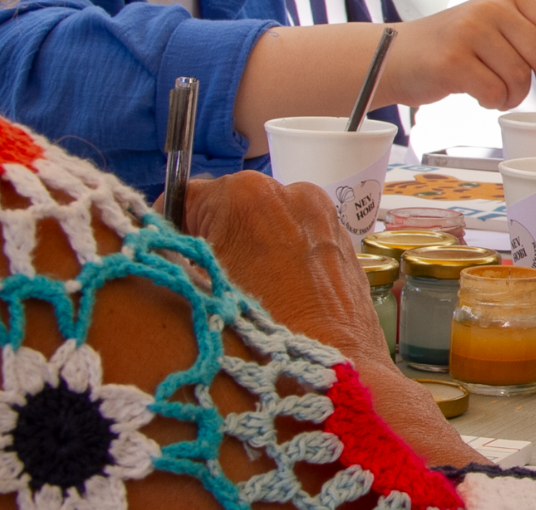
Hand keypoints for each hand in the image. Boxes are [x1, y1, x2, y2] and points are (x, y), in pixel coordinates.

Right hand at [181, 173, 389, 361]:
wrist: (333, 375)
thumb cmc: (257, 338)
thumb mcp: (191, 292)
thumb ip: (169, 254)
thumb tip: (160, 243)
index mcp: (246, 194)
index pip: (183, 199)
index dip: (171, 236)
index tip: (176, 269)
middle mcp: (291, 192)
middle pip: (228, 209)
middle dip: (215, 243)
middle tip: (215, 290)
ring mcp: (324, 215)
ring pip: (265, 224)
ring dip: (250, 251)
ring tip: (252, 299)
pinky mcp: (344, 241)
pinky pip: (297, 239)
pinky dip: (283, 259)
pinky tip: (281, 299)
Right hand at [386, 0, 535, 111]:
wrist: (398, 55)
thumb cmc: (456, 47)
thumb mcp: (498, 28)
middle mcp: (492, 8)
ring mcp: (470, 31)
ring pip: (520, 78)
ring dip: (515, 96)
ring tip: (498, 92)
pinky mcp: (452, 59)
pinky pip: (494, 92)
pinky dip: (493, 102)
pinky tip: (480, 95)